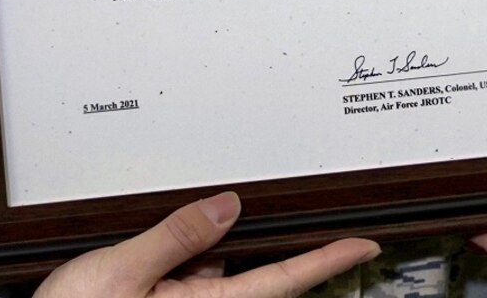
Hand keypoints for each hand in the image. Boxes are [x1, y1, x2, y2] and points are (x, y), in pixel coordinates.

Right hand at [34, 191, 379, 297]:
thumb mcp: (121, 271)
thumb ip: (177, 236)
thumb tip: (226, 205)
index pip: (283, 281)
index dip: (328, 260)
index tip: (365, 243)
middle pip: (251, 273)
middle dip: (256, 242)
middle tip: (278, 211)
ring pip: (216, 272)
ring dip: (211, 250)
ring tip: (188, 227)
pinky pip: (190, 276)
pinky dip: (187, 255)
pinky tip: (162, 241)